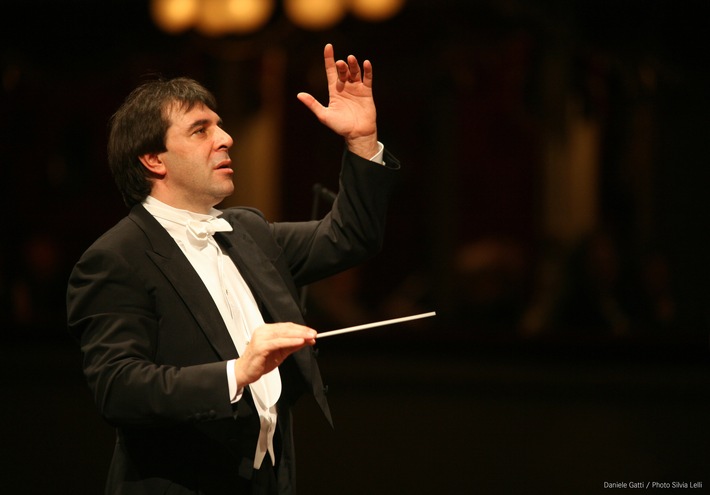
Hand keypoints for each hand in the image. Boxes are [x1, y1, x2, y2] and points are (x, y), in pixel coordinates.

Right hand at [233, 322, 315, 385]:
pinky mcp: (261, 346)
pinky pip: (278, 342)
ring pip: (283, 334)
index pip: (287, 326)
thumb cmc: (260, 362)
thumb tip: (307, 340)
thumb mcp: (280, 352)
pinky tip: (299, 342)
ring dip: (298, 335)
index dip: (301, 328)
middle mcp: (263, 331)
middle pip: (286, 328)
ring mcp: (261, 338)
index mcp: (267, 330)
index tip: (311, 332)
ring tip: (308, 337)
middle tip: (313, 334)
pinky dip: (290, 341)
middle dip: (302, 331)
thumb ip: (293, 345)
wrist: (245, 372)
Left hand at [297, 43, 378, 158]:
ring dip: (353, 65)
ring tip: (351, 59)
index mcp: (334, 90)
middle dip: (341, 66)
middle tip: (340, 63)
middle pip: (343, 71)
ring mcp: (356, 88)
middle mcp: (345, 87)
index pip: (330, 71)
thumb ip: (312, 104)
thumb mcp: (324, 115)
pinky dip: (367, 71)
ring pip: (355, 72)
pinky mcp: (366, 92)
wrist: (357, 134)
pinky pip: (367, 79)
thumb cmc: (340, 126)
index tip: (328, 47)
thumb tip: (299, 95)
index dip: (329, 59)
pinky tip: (366, 63)